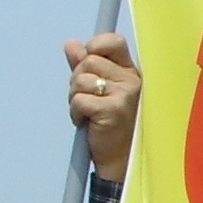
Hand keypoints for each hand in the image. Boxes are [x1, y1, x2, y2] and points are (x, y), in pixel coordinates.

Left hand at [66, 34, 142, 179]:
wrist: (121, 160)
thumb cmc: (112, 125)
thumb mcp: (100, 91)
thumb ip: (85, 66)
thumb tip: (71, 44)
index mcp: (131, 72)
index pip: (113, 41)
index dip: (94, 47)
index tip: (87, 65)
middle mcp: (132, 80)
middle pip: (89, 61)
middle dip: (77, 79)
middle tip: (86, 99)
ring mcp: (124, 95)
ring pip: (81, 80)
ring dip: (74, 97)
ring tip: (86, 113)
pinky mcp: (112, 110)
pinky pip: (79, 100)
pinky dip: (75, 112)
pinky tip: (86, 122)